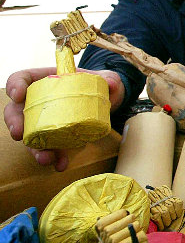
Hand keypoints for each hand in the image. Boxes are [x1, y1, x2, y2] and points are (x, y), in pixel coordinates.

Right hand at [4, 68, 124, 171]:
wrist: (107, 102)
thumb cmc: (98, 85)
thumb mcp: (105, 78)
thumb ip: (109, 78)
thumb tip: (112, 84)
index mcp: (46, 81)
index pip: (21, 79)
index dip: (15, 86)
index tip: (18, 95)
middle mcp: (40, 102)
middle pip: (16, 111)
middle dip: (15, 123)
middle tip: (19, 133)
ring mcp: (45, 121)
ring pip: (30, 135)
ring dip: (34, 149)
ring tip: (45, 158)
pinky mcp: (55, 137)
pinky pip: (50, 149)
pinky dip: (55, 157)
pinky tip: (61, 164)